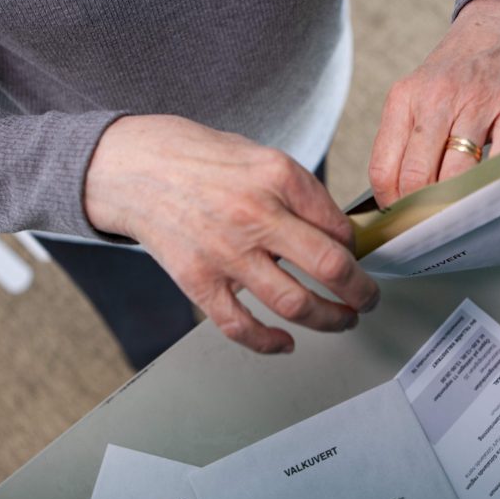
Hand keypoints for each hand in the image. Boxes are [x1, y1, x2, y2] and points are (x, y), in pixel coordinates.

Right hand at [84, 115, 379, 353]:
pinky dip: (270, 343)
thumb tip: (337, 233)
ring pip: (295, 304)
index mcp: (278, 176)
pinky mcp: (198, 280)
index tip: (356, 258)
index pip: (339, 226)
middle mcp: (256, 215)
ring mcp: (226, 252)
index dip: (357, 249)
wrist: (131, 166)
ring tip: (342, 321)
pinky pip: (241, 326)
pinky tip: (286, 342)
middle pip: (330, 267)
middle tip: (368, 299)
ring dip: (330, 320)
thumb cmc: (196, 159)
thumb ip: (298, 192)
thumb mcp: (258, 155)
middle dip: (361, 292)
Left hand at [369, 0, 499, 206]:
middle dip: (422, 211)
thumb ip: (405, 140)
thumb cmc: (457, 69)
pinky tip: (490, 191)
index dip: (391, 204)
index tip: (400, 220)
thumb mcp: (416, 95)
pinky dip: (496, 182)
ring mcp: (477, 102)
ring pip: (456, 173)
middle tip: (430, 226)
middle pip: (417, 177)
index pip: (384, 170)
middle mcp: (435, 99)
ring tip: (457, 215)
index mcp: (403, 100)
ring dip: (456, 203)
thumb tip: (395, 197)